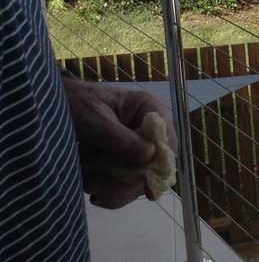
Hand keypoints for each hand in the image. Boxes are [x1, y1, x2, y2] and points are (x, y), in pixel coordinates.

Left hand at [62, 78, 176, 208]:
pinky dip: (109, 191)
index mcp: (149, 109)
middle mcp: (148, 129)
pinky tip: (92, 187)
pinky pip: (126, 184)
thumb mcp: (96, 121)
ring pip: (140, 179)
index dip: (159, 166)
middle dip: (127, 183)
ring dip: (114, 189)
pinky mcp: (124, 160)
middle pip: (154, 166)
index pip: (167, 141)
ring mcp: (137, 146)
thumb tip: (151, 156)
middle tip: (99, 191)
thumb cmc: (76, 105)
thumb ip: (121, 139)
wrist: (53, 109)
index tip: (138, 183)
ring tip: (89, 185)